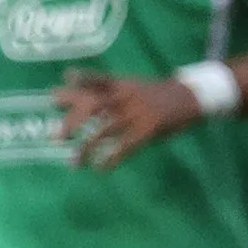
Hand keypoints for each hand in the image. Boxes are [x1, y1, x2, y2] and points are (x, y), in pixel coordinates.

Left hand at [55, 72, 202, 168]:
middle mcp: (126, 96)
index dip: (79, 81)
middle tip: (57, 137)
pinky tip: (102, 168)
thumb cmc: (157, 93)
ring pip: (106, 129)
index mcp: (122, 84)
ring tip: (75, 163)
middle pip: (94, 105)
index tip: (56, 91)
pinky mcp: (149, 129)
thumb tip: (81, 95)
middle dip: (73, 121)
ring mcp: (137, 113)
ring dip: (87, 147)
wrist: (191, 97)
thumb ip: (110, 90)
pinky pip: (126, 146)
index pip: (97, 79)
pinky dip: (112, 159)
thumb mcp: (134, 86)